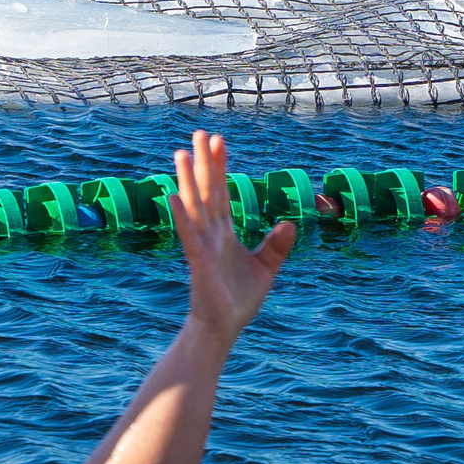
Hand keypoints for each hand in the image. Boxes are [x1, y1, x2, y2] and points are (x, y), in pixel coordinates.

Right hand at [171, 130, 293, 341]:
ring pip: (195, 207)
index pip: (222, 193)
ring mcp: (202, 246)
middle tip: (200, 133)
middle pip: (208, 191)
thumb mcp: (266, 269)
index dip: (221, 167)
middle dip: (205, 163)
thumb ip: (276, 246)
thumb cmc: (239, 301)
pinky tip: (173, 196)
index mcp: (225, 233)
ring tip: (181, 153)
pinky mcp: (198, 263)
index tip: (220, 141)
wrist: (224, 329)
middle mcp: (211, 235)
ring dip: (188, 180)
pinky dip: (182, 216)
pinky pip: (189, 236)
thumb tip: (289, 223)